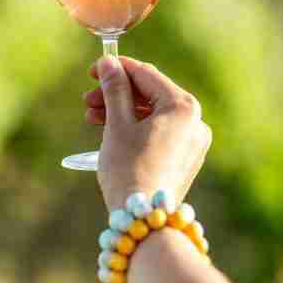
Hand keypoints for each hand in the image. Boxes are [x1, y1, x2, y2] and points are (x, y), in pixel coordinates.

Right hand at [84, 56, 210, 210]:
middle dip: (116, 95)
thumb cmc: (129, 169)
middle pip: (150, 95)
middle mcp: (195, 121)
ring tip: (92, 118)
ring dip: (122, 113)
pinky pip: (159, 133)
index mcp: (183, 107)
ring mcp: (193, 142)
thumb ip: (114, 89)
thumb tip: (108, 63)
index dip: (116, 69)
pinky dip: (136, 129)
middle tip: (87, 100)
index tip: (92, 71)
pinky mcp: (186, 159)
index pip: (146, 75)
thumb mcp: (117, 124)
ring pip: (153, 115)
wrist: (144, 219)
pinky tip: (111, 132)